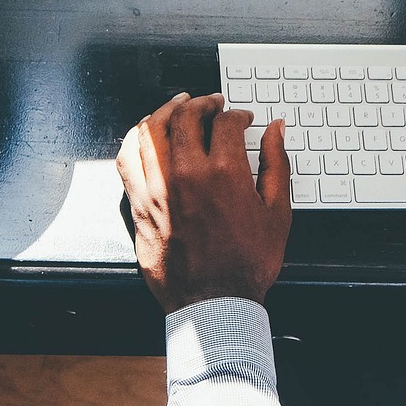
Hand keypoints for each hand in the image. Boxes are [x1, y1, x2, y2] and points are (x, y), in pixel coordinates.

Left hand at [116, 93, 292, 313]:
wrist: (215, 301)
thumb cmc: (247, 262)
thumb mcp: (278, 212)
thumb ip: (276, 164)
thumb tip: (276, 131)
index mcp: (224, 173)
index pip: (226, 123)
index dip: (238, 115)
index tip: (243, 120)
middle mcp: (187, 173)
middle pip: (186, 117)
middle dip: (203, 104)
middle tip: (212, 104)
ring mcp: (158, 187)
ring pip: (151, 130)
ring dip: (166, 111)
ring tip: (178, 107)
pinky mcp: (139, 203)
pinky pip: (128, 158)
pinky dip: (136, 139)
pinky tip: (147, 134)